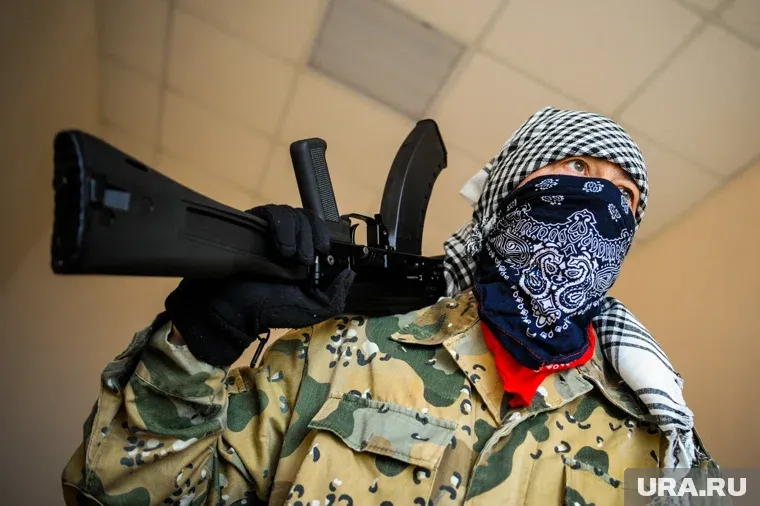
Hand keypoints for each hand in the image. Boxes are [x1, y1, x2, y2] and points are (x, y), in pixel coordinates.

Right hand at [165, 205, 354, 365]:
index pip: (320, 232)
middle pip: (309, 219)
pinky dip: (281, 226)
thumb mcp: (311, 308)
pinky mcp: (255, 225)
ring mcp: (271, 232)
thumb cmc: (270, 310)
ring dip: (298, 232)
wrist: (235, 309)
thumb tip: (349, 273)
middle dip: (312, 235)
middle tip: (306, 258)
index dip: (324, 236)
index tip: (324, 249)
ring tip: (291, 255)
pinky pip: (272, 213)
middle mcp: (289, 240)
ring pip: (293, 214)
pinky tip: (281, 247)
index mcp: (305, 257)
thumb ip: (334, 294)